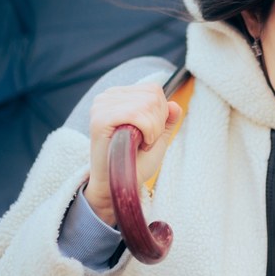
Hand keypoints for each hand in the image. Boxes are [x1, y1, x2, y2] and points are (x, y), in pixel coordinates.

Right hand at [83, 83, 181, 225]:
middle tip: (144, 142)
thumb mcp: (156, 138)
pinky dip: (146, 131)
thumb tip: (174, 105)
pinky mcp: (100, 119)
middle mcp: (107, 97)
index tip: (150, 134)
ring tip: (140, 144)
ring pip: (147, 104)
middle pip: (152, 96)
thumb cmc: (135, 163)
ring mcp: (101, 106)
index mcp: (118, 96)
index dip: (160, 113)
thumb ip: (167, 120)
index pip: (153, 90)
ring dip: (152, 129)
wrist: (117, 185)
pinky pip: (137, 114)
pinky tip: (137, 143)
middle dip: (157, 123)